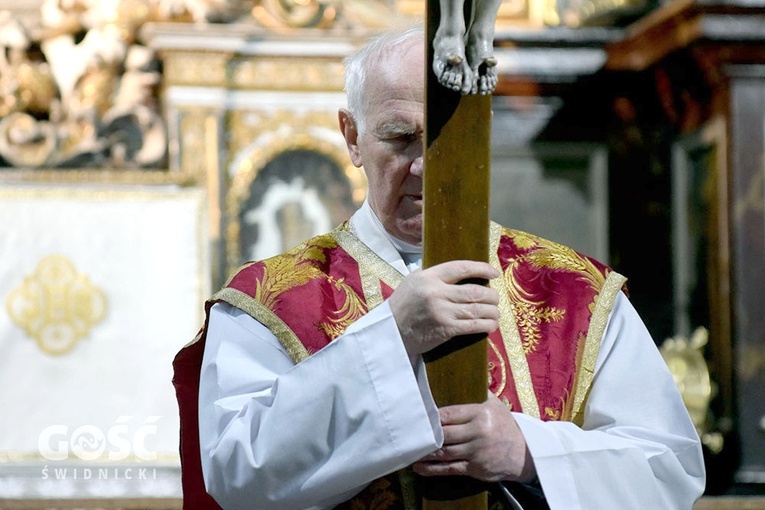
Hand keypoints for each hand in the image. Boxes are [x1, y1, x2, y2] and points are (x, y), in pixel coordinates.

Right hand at [388, 260, 499, 355]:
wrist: (390, 332)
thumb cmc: (402, 305)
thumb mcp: (413, 281)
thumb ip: (433, 274)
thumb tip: (458, 270)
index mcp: (429, 277)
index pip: (461, 268)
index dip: (481, 269)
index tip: (494, 272)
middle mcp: (436, 293)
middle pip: (474, 291)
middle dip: (491, 295)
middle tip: (496, 298)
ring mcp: (441, 312)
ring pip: (477, 309)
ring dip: (492, 311)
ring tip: (496, 312)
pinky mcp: (445, 329)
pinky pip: (472, 326)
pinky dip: (486, 325)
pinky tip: (491, 325)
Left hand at [413, 392, 536, 482]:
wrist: (526, 454)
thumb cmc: (505, 426)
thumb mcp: (496, 405)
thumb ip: (479, 391)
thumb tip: (467, 370)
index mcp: (480, 414)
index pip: (449, 414)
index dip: (431, 416)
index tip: (416, 415)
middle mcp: (478, 433)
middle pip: (444, 434)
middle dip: (426, 434)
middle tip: (408, 433)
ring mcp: (476, 452)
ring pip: (444, 452)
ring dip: (425, 453)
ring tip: (409, 450)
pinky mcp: (475, 468)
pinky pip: (449, 469)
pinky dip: (432, 469)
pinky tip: (418, 467)